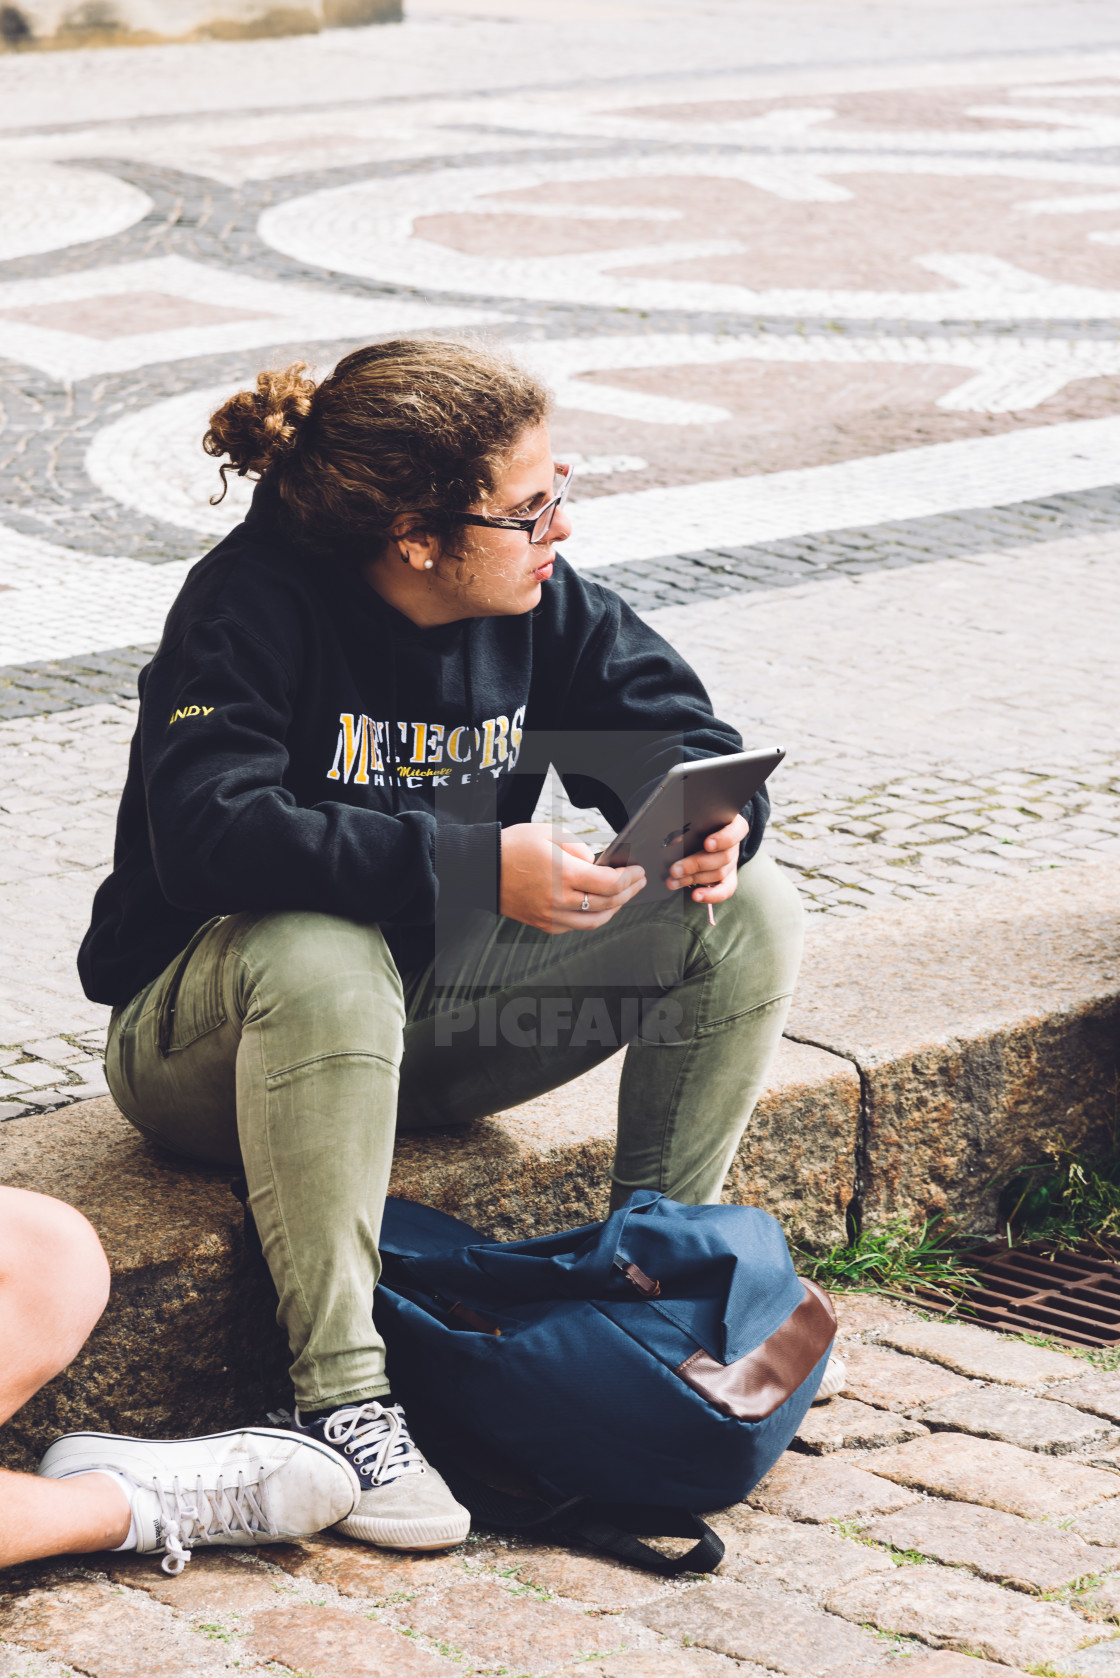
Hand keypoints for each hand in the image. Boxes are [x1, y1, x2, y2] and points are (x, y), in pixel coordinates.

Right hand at [500, 824, 645, 933]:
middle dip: (629, 892)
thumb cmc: (514, 847)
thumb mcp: (550, 834)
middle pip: (608, 904)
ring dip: (614, 909)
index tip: (638, 870)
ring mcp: (551, 916)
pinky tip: (598, 906)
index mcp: (563, 875)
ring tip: (623, 896)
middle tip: (638, 882)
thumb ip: (580, 849)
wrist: (482, 868)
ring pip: (595, 921)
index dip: (630, 878)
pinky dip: (592, 918)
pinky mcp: (543, 925)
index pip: (609, 883)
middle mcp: (559, 901)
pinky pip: (576, 927)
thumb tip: (598, 864)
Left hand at [666, 812, 748, 904]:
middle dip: (696, 864)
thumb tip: (674, 840)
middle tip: (674, 869)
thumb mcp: (697, 821)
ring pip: (719, 873)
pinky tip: (696, 896)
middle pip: (723, 856)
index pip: (735, 831)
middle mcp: (734, 846)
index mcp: (732, 825)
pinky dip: (710, 895)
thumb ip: (689, 826)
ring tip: (673, 881)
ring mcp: (732, 863)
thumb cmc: (700, 825)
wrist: (706, 836)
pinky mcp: (728, 879)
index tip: (707, 844)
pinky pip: (724, 890)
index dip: (723, 839)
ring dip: (693, 879)